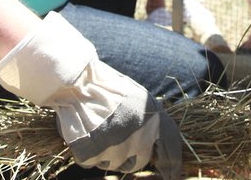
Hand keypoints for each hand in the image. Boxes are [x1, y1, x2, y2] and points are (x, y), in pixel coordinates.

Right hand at [0, 11, 182, 178]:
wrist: (79, 81)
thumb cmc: (106, 85)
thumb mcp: (136, 97)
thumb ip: (148, 119)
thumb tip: (155, 142)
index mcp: (153, 120)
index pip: (170, 149)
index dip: (171, 164)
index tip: (172, 174)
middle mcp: (139, 137)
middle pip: (138, 162)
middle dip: (128, 157)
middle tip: (115, 143)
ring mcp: (116, 148)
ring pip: (112, 164)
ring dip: (105, 154)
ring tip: (97, 130)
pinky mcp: (93, 154)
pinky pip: (91, 162)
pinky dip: (86, 152)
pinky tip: (84, 133)